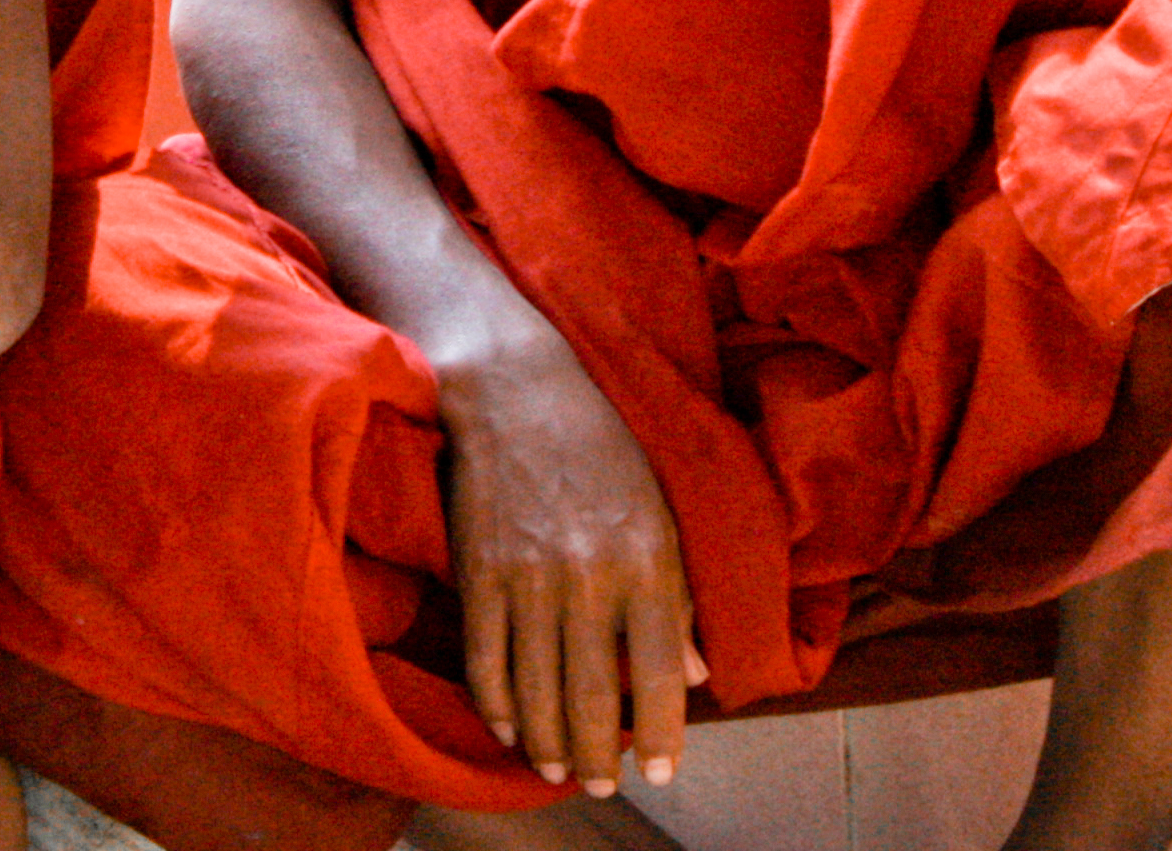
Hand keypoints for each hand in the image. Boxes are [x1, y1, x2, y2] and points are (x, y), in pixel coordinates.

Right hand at [433, 324, 702, 797]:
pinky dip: (495, 702)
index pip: (658, 677)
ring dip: (549, 741)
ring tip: (561, 769)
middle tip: (604, 786)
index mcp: (646, 562)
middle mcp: (588, 577)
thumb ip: (679, 596)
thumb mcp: (662, 511)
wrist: (514, 386)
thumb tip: (695, 675)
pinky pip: (484, 655)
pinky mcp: (477, 567)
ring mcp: (526, 575)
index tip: (660, 771)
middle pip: (590, 695)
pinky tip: (508, 727)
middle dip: (599, 755)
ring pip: (536, 686)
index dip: (660, 734)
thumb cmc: (601, 445)